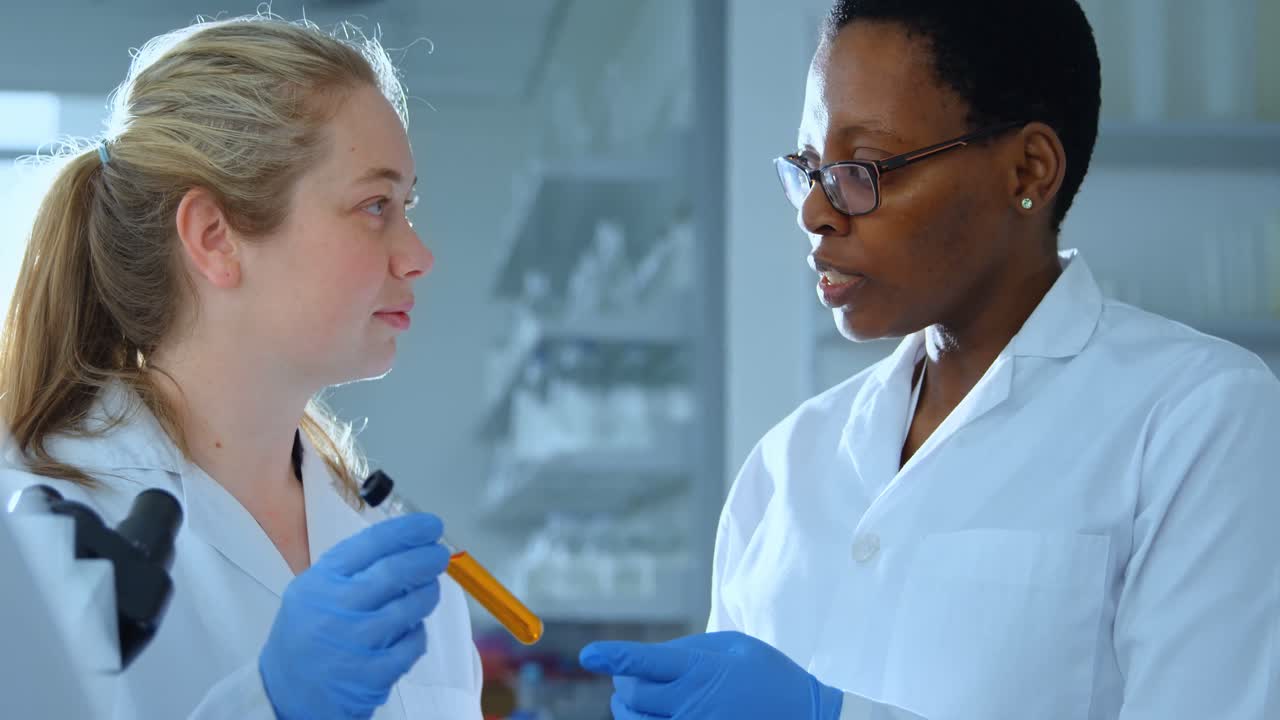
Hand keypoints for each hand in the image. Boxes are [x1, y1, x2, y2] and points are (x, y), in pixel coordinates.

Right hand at [259, 513, 450, 719]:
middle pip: (395, 573)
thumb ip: (353, 568)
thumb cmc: (308, 634)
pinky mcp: (371, 674)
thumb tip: (407, 544)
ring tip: (429, 589)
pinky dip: (419, 632)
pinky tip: (412, 628)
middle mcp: (335, 609)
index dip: (408, 531)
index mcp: (321, 582)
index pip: (372, 544)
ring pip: (409, 608)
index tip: (431, 526)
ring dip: (428, 594)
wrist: (285, 693)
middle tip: (439, 555)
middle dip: (427, 559)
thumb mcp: (315, 590)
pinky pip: (412, 644)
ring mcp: (354, 643)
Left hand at [580, 630, 842, 719]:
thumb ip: (691, 648)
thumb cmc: (770, 678)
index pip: (642, 662)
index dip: (612, 655)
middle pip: (630, 696)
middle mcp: (689, 706)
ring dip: (629, 710)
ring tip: (638, 700)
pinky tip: (657, 716)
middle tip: (630, 678)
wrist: (807, 719)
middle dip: (624, 684)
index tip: (589, 654)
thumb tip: (652, 656)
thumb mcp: (736, 646)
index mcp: (699, 671)